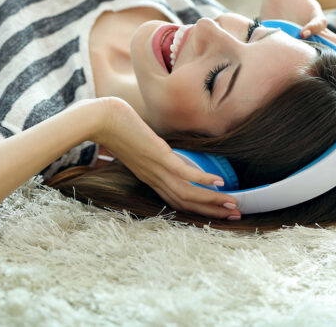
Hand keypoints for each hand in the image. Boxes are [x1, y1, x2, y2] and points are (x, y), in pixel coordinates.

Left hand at [86, 97, 241, 219]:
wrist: (99, 119)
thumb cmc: (115, 126)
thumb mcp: (136, 143)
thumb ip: (150, 150)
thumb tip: (160, 147)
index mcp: (150, 177)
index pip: (177, 200)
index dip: (199, 208)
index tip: (219, 211)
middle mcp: (154, 178)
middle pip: (186, 203)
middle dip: (212, 210)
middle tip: (236, 215)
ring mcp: (157, 169)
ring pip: (188, 193)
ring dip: (212, 201)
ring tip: (233, 205)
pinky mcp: (158, 156)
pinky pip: (183, 173)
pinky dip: (202, 180)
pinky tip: (219, 182)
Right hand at [260, 0, 335, 69]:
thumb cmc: (280, 14)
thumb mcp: (279, 38)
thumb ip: (279, 53)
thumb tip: (267, 70)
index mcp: (314, 44)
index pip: (329, 61)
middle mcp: (319, 36)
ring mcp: (317, 25)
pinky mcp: (312, 10)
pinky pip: (316, 21)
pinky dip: (312, 27)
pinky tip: (304, 33)